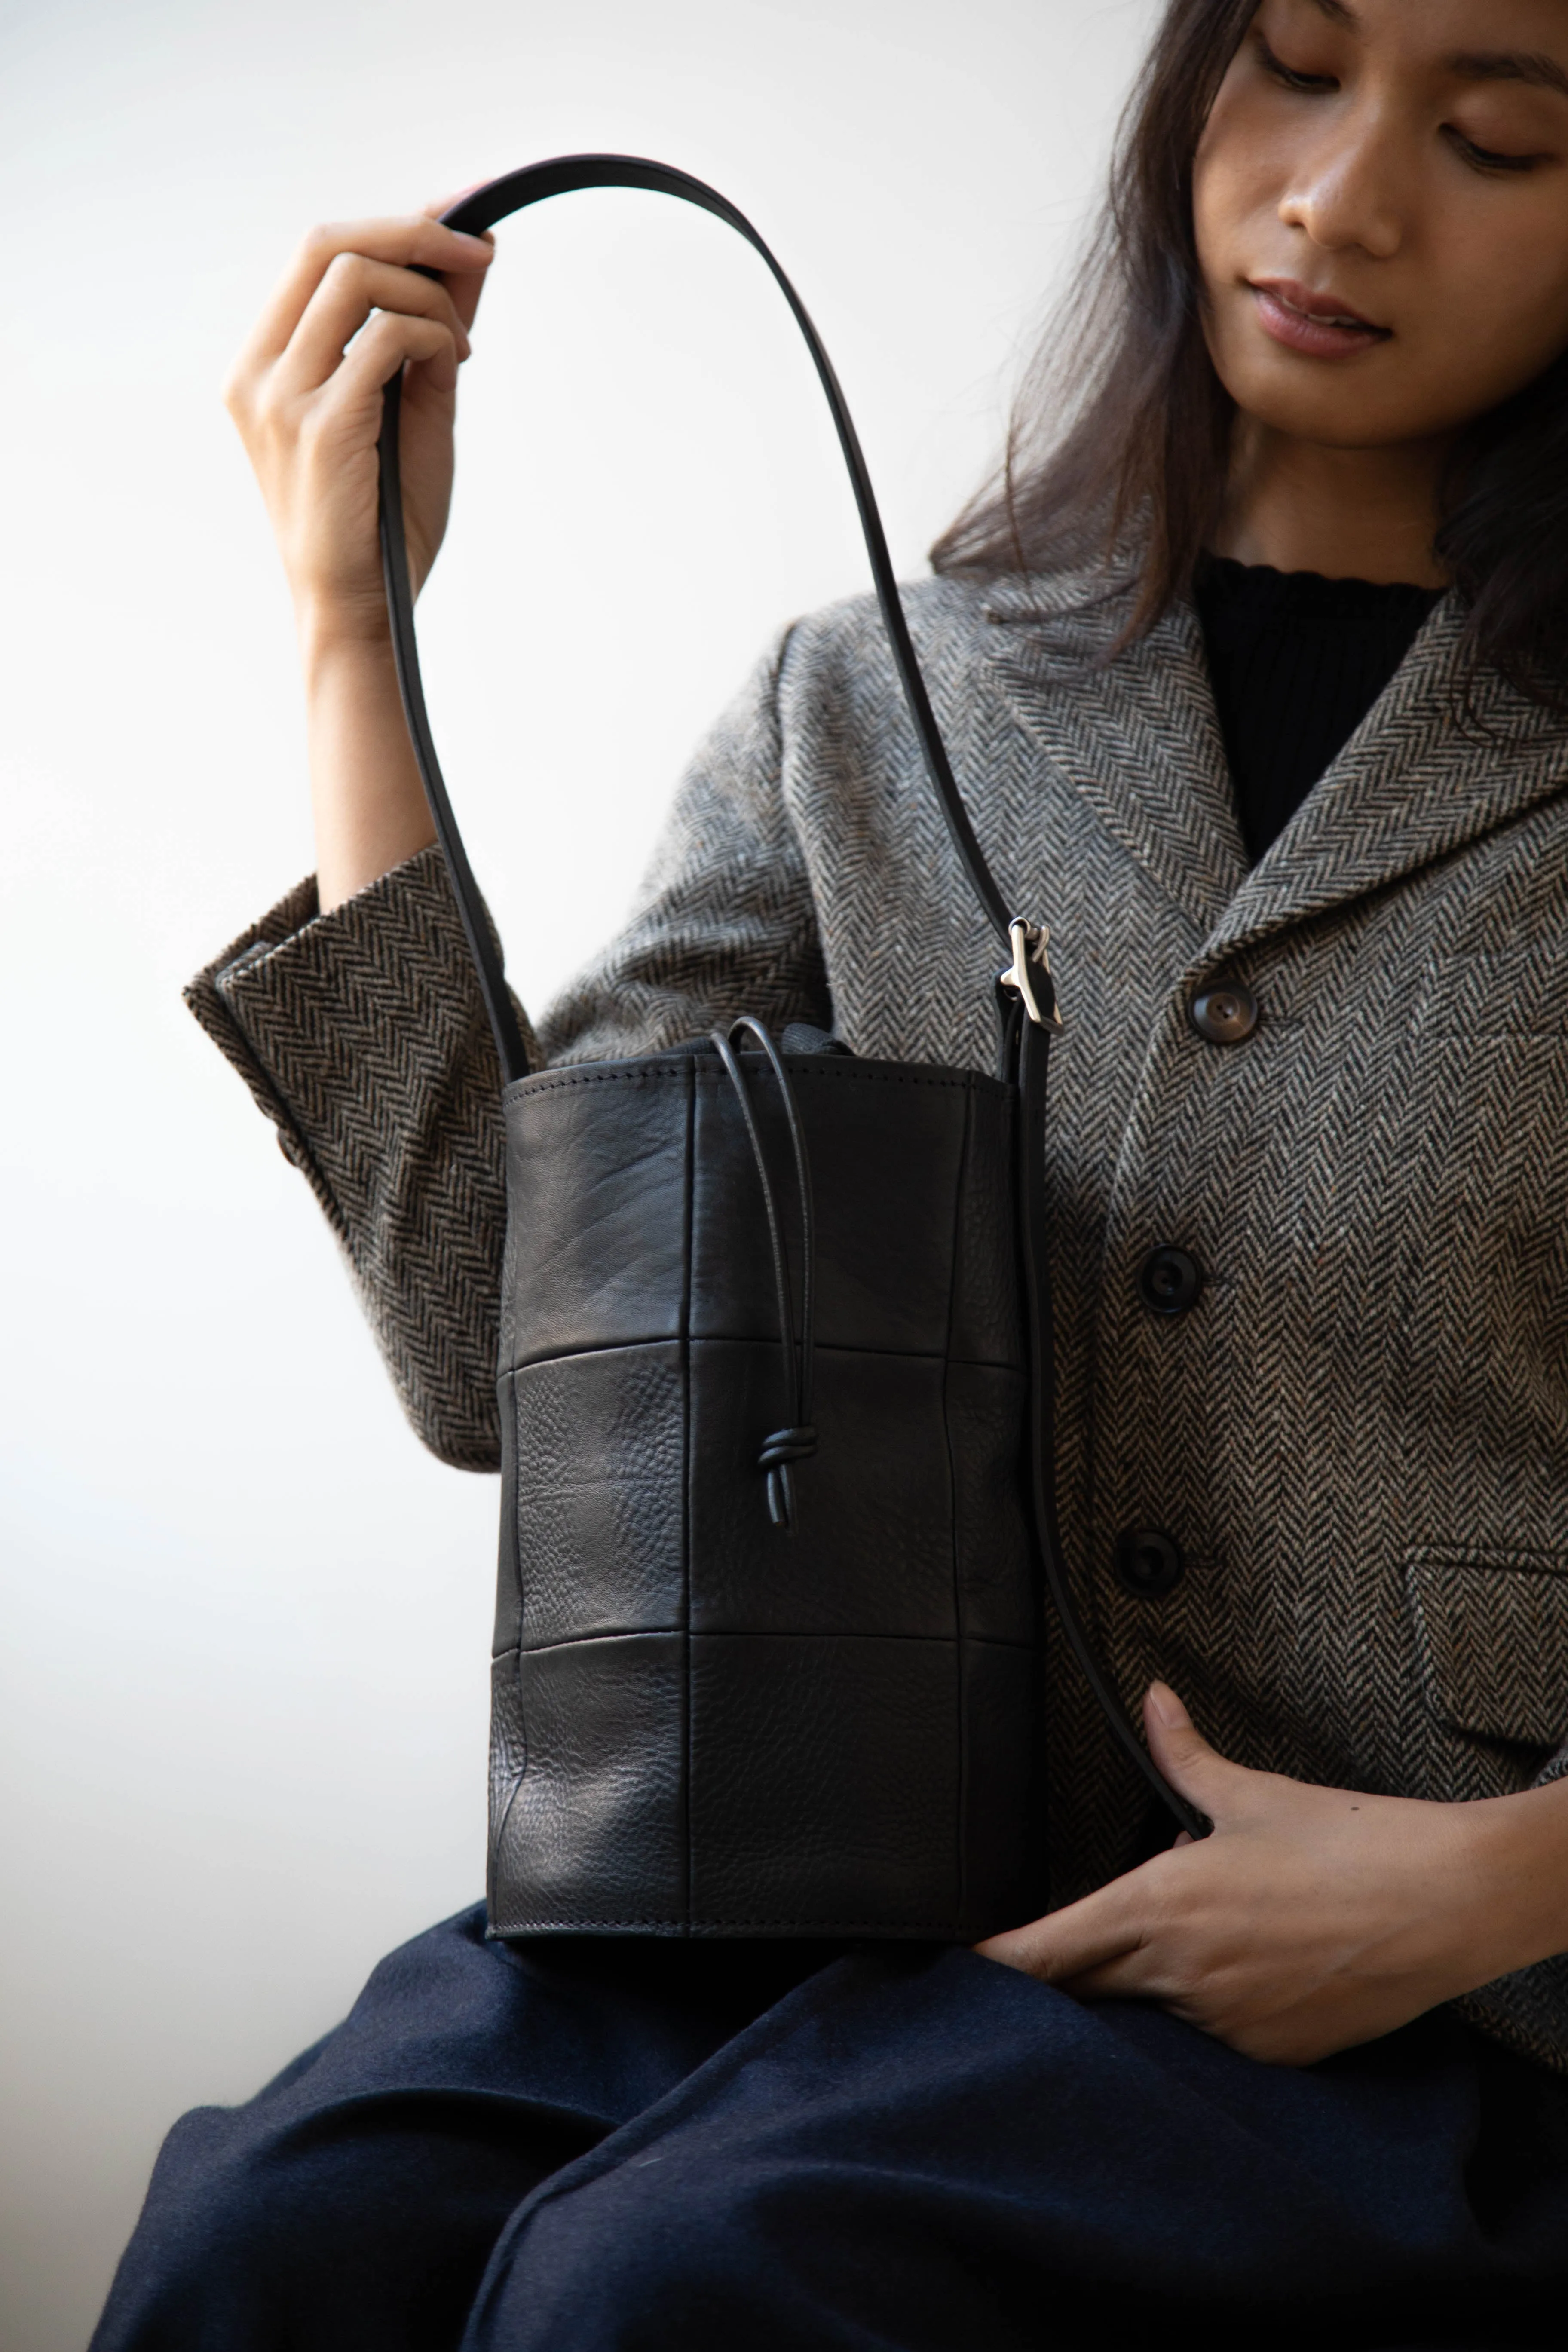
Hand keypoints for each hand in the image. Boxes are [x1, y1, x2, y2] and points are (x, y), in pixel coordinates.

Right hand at [223, 206, 494, 640]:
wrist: (362, 610)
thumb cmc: (384, 523)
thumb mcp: (411, 406)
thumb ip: (428, 331)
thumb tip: (468, 257)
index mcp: (265, 365)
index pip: (317, 253)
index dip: (393, 225)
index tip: (458, 228)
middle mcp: (259, 373)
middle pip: (327, 243)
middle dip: (412, 233)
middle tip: (477, 252)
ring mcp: (281, 398)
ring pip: (356, 278)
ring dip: (428, 295)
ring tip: (460, 347)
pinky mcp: (320, 426)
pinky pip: (386, 339)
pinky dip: (432, 337)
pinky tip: (452, 369)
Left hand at [976, 1683, 1567, 2066]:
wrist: (1442, 1901)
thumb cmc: (1350, 1845)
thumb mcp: (1252, 1793)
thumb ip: (1185, 1754)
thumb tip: (1154, 1702)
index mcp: (1161, 1906)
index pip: (1049, 1953)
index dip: (998, 1968)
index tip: (963, 1971)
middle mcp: (1181, 1974)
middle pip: (1087, 1990)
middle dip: (1069, 1976)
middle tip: (1058, 1958)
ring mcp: (1224, 2023)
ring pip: (1154, 2007)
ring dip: (1155, 1978)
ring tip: (1208, 1932)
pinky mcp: (1269, 2051)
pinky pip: (1213, 2033)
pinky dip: (1213, 2003)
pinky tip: (1253, 1963)